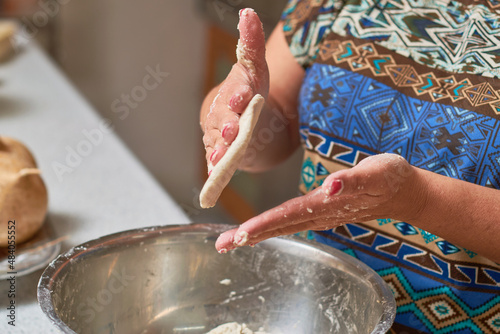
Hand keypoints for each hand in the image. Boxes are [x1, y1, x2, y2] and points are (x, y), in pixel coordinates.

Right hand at [202, 8, 268, 174]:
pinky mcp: (219, 154)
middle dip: (226, 124)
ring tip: (222, 157)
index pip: (234, 89)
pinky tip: (214, 175)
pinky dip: (215, 169)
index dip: (237, 93)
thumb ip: (252, 44)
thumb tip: (248, 13)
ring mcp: (218, 135)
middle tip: (232, 131)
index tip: (241, 97)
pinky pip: (216, 161)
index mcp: (232, 91)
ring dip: (219, 150)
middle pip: (222, 119)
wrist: (244, 121)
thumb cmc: (252, 93)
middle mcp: (221, 113)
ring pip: (216, 142)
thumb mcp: (257, 69)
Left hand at [215, 153, 426, 251]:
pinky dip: (270, 226)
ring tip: (230, 241)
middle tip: (221, 245)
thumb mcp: (377, 172)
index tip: (241, 234)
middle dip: (250, 235)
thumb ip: (353, 181)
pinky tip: (256, 231)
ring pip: (283, 226)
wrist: (402, 190)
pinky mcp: (322, 211)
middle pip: (280, 226)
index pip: (290, 215)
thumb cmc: (389, 177)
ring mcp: (321, 215)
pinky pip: (291, 221)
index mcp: (328, 203)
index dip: (265, 224)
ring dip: (255, 233)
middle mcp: (320, 213)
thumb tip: (330, 186)